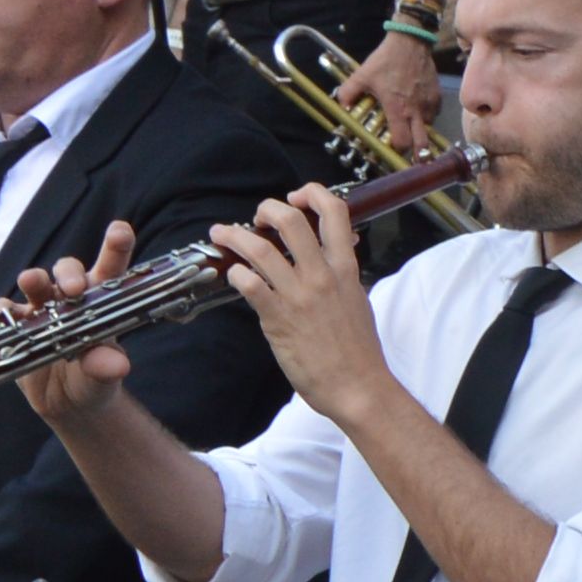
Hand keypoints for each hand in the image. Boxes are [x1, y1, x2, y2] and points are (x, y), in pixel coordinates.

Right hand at [5, 224, 141, 424]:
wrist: (65, 403)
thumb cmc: (93, 380)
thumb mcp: (102, 377)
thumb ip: (106, 366)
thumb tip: (117, 365)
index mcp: (101, 300)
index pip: (111, 268)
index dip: (116, 247)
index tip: (120, 230)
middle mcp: (70, 297)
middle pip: (68, 269)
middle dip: (68, 273)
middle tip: (72, 288)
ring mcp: (41, 308)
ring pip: (35, 283)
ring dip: (33, 280)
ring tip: (31, 281)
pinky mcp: (16, 325)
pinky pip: (5, 311)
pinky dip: (4, 312)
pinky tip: (4, 316)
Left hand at [215, 194, 392, 416]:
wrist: (358, 387)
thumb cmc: (359, 351)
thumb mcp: (358, 300)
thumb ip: (343, 275)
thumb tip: (334, 258)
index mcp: (345, 268)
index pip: (334, 212)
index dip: (312, 193)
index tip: (297, 196)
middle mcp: (322, 275)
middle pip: (290, 220)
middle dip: (267, 208)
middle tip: (257, 216)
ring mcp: (299, 296)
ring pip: (261, 248)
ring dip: (234, 236)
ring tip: (221, 234)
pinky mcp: (278, 319)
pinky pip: (250, 284)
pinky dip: (236, 273)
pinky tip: (232, 275)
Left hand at [345, 30, 440, 161]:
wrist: (410, 42)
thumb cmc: (385, 60)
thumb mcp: (361, 75)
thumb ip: (347, 93)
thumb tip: (343, 107)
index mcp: (397, 108)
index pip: (402, 141)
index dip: (397, 149)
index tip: (391, 148)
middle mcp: (416, 110)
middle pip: (422, 145)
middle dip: (417, 153)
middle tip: (410, 154)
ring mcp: (429, 104)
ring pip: (428, 129)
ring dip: (420, 132)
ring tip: (410, 126)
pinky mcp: (437, 96)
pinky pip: (433, 114)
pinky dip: (426, 117)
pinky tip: (417, 109)